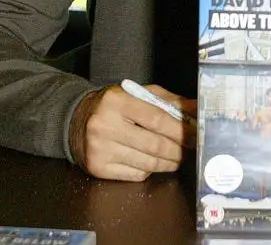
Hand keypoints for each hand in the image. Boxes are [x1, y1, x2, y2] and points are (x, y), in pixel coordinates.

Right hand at [69, 84, 194, 180]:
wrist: (75, 121)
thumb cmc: (113, 106)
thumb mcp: (138, 95)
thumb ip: (168, 101)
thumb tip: (196, 109)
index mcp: (116, 101)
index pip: (157, 118)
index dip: (180, 130)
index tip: (194, 135)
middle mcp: (105, 125)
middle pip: (153, 144)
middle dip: (178, 149)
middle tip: (190, 150)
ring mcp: (100, 149)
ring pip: (147, 163)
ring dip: (168, 163)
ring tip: (178, 158)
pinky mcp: (98, 168)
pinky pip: (135, 175)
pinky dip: (150, 170)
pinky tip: (155, 163)